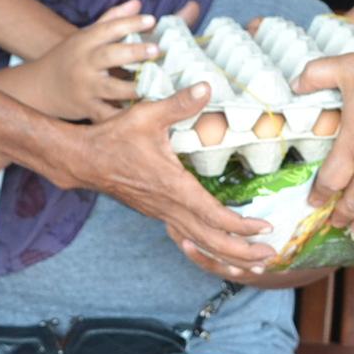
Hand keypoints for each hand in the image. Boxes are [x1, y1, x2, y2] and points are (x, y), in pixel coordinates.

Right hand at [22, 0, 153, 120]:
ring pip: (112, 88)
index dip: (130, 23)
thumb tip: (138, 3)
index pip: (108, 29)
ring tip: (157, 85)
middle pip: (110, 56)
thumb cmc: (69, 58)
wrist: (40, 87)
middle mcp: (84, 63)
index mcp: (85, 42)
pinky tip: (144, 114)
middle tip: (156, 49)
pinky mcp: (87, 109)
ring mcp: (85, 88)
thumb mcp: (85, 36)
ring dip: (134, 87)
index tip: (151, 20)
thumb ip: (112, 20)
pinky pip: (107, 114)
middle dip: (134, 52)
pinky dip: (123, 116)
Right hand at [63, 85, 271, 271]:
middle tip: (270, 258)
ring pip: (198, 245)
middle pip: (210, 242)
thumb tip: (206, 87)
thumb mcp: (147, 115)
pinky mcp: (156, 213)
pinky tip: (215, 253)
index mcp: (173, 187)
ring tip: (251, 267)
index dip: (241, 226)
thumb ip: (179, 103)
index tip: (265, 226)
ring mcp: (161, 213)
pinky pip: (184, 238)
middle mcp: (169, 207)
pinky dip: (204, 250)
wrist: (83, 159)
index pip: (213, 216)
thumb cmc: (113, 138)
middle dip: (242, 253)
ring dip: (225, 258)